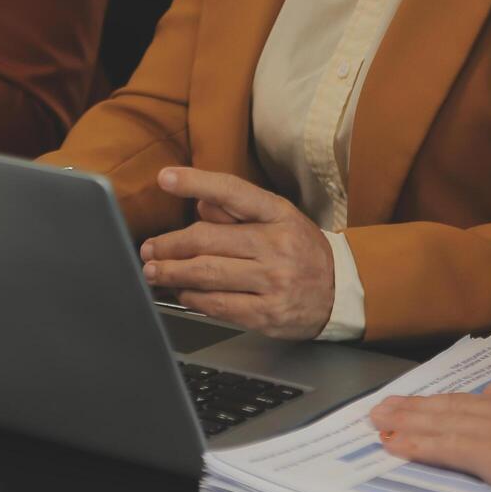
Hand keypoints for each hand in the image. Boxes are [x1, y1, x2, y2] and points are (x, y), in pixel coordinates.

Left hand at [140, 167, 334, 339]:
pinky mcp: (267, 313)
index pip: (232, 192)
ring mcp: (273, 282)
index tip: (165, 178)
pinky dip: (192, 298)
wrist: (342, 292)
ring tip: (154, 271)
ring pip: (207, 274)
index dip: (195, 182)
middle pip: (207, 240)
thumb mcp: (279, 219)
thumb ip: (237, 211)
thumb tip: (199, 204)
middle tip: (149, 249)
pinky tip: (182, 292)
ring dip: (172, 273)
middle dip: (169, 245)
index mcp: (279, 214)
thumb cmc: (302, 251)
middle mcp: (277, 246)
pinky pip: (217, 305)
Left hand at [370, 369, 490, 491]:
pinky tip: (393, 443)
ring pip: (443, 423)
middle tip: (388, 407)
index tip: (438, 404)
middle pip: (458, 409)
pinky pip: (444, 448)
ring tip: (379, 420)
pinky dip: (416, 444)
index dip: (460, 405)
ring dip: (408, 421)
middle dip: (421, 409)